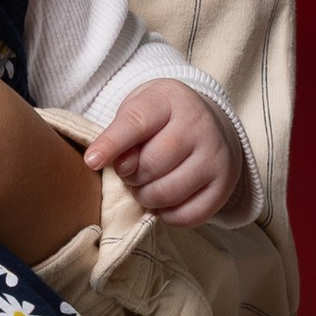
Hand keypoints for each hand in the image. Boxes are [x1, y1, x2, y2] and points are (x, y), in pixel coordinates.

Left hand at [83, 79, 242, 221]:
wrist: (210, 122)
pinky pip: (188, 215)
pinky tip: (164, 201)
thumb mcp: (139, 109)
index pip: (136, 123)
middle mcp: (199, 126)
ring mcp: (216, 157)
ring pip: (169, 193)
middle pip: (152, 164)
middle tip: (130, 172)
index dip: (111, 144)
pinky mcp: (224, 187)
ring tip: (145, 185)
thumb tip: (118, 166)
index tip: (91, 161)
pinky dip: (167, 215)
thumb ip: (123, 133)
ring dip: (146, 197)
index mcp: (171, 100)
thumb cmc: (162, 118)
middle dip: (131, 176)